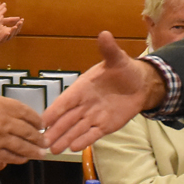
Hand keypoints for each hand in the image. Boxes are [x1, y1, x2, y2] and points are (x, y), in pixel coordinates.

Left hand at [0, 16, 23, 43]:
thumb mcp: (2, 21)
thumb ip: (10, 20)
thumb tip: (19, 17)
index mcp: (8, 31)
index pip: (16, 28)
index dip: (19, 24)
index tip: (22, 19)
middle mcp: (5, 35)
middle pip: (14, 32)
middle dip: (18, 27)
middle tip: (20, 22)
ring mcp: (1, 38)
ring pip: (10, 36)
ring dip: (13, 31)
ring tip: (15, 26)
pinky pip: (2, 40)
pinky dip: (5, 36)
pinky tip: (7, 32)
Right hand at [0, 78, 45, 162]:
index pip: (24, 111)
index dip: (35, 118)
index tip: (40, 123)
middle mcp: (2, 120)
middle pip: (27, 129)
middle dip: (38, 136)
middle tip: (44, 140)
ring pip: (23, 145)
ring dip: (34, 150)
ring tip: (41, 153)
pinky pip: (10, 156)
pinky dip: (20, 158)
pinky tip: (24, 159)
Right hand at [42, 32, 164, 152]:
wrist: (141, 84)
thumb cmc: (124, 70)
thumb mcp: (117, 59)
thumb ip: (108, 50)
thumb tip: (104, 34)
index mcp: (82, 88)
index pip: (65, 101)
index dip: (54, 111)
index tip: (41, 121)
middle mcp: (85, 104)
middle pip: (67, 119)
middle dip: (55, 130)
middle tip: (42, 142)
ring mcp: (94, 116)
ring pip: (76, 129)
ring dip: (65, 139)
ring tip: (53, 150)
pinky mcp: (105, 125)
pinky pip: (92, 134)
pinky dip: (83, 141)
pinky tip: (73, 148)